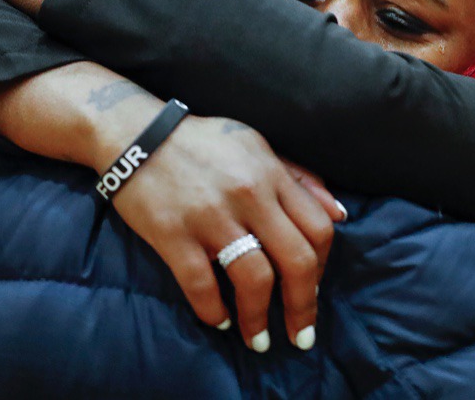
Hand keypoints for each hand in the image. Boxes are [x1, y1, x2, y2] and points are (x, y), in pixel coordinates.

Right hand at [105, 116, 341, 351]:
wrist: (136, 134)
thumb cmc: (202, 143)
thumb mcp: (257, 147)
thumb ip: (298, 179)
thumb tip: (339, 214)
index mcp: (271, 173)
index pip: (318, 228)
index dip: (323, 267)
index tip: (313, 288)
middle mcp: (248, 195)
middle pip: (296, 260)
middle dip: (303, 306)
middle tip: (300, 335)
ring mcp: (210, 216)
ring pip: (254, 279)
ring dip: (258, 319)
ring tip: (258, 340)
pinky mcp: (173, 234)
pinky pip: (201, 285)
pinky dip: (213, 311)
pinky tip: (218, 321)